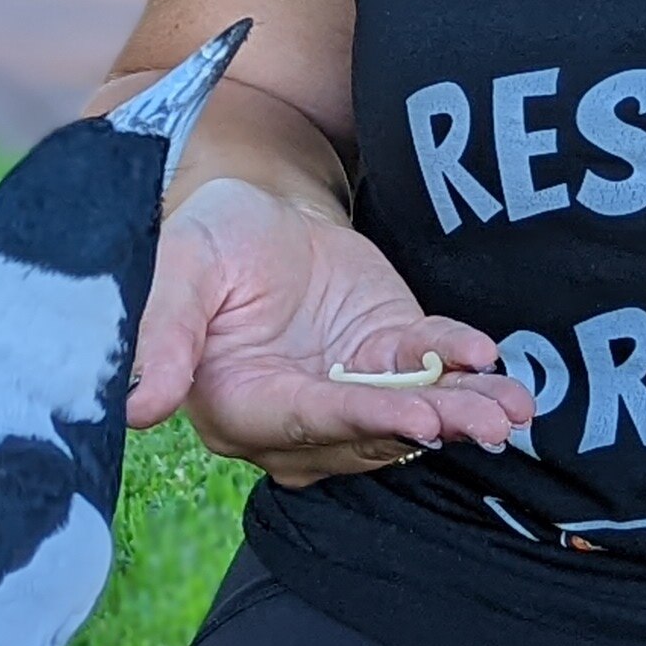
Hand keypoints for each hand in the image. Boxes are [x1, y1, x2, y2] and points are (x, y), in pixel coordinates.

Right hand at [126, 175, 535, 485]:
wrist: (259, 213)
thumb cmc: (207, 238)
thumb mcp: (181, 266)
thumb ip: (162, 332)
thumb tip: (137, 408)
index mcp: (236, 402)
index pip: (301, 421)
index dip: (357, 422)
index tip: (412, 419)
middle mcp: (293, 415)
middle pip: (364, 432)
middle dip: (425, 426)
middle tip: (482, 424)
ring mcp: (346, 391)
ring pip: (406, 413)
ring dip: (460, 413)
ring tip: (508, 410)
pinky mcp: (385, 360)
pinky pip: (428, 370)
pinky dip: (463, 367)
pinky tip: (493, 361)